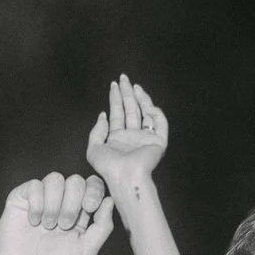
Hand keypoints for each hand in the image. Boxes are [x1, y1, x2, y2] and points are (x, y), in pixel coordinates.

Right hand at [0, 172, 116, 254]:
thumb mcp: (86, 249)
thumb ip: (103, 226)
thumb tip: (110, 200)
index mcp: (80, 210)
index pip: (93, 185)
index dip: (94, 190)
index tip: (89, 207)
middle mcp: (62, 200)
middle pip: (76, 180)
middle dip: (72, 202)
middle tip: (64, 225)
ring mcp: (42, 196)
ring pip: (55, 179)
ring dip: (54, 204)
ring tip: (47, 226)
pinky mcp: (22, 196)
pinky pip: (34, 185)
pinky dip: (36, 204)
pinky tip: (33, 221)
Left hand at [84, 74, 168, 204]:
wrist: (125, 176)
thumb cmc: (109, 167)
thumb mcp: (94, 149)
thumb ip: (96, 131)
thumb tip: (103, 115)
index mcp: (118, 138)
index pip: (118, 113)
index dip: (115, 98)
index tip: (114, 85)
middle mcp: (132, 136)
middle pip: (131, 109)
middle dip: (127, 93)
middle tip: (124, 78)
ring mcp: (146, 137)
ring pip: (145, 113)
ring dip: (140, 98)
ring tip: (134, 86)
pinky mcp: (158, 141)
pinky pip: (160, 122)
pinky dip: (155, 112)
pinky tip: (146, 105)